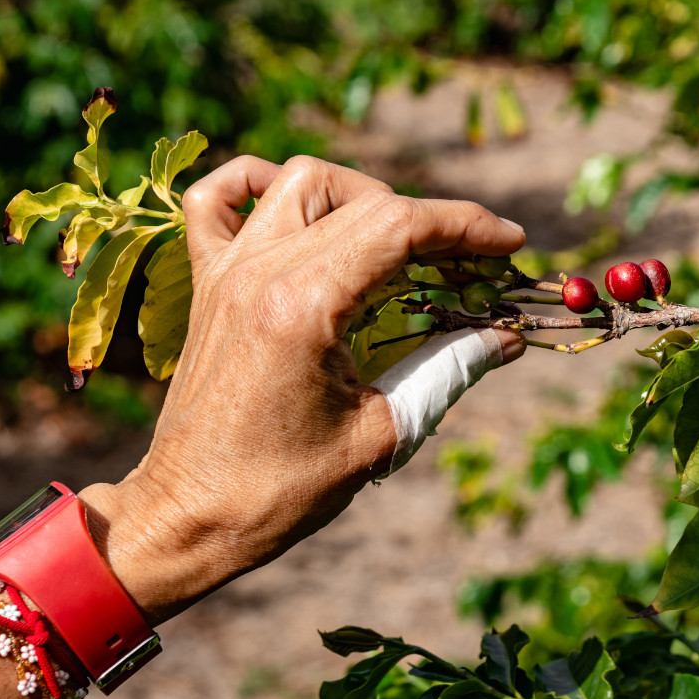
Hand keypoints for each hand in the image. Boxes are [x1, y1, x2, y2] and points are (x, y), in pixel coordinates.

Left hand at [78, 155, 525, 622]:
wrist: (187, 517)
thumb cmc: (279, 490)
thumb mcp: (382, 434)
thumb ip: (449, 372)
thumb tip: (507, 339)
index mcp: (304, 306)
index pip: (400, 227)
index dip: (467, 226)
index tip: (511, 243)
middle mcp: (262, 272)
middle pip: (366, 202)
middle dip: (433, 222)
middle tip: (472, 263)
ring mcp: (228, 271)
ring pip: (299, 181)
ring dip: (361, 195)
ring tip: (396, 239)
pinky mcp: (206, 284)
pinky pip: (217, 200)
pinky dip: (258, 184)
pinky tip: (295, 211)